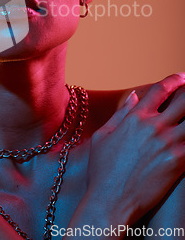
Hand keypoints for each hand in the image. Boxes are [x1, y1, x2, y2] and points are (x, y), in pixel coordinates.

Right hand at [86, 72, 184, 224]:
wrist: (109, 201)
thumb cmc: (102, 170)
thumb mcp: (103, 136)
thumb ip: (120, 113)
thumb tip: (134, 96)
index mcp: (135, 117)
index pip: (160, 90)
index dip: (175, 80)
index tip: (183, 78)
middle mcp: (153, 126)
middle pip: (184, 100)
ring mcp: (168, 143)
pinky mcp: (178, 162)